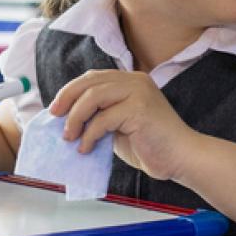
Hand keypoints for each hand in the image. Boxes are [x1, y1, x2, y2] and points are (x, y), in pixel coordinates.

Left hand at [49, 70, 201, 185]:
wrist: (181, 158)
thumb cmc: (152, 145)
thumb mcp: (120, 126)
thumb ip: (101, 116)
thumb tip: (69, 120)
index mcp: (131, 81)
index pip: (93, 78)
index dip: (70, 91)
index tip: (55, 109)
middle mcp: (135, 81)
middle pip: (90, 82)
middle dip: (67, 99)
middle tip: (54, 118)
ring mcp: (138, 92)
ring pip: (93, 97)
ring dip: (75, 118)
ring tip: (69, 137)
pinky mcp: (139, 109)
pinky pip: (103, 119)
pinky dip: (89, 135)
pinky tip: (86, 148)